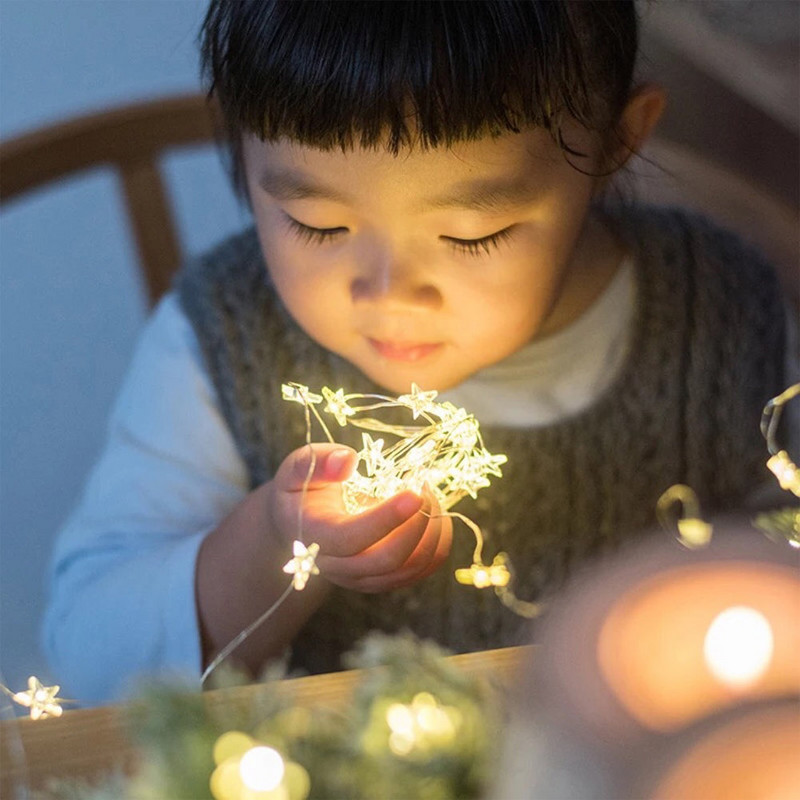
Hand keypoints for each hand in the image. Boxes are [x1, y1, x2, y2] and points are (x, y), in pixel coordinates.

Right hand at [268, 443, 452, 591]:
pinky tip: (434, 513)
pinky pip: (423, 569)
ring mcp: (364, 578)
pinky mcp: (385, 579)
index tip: (414, 493)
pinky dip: (438, 542)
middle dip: (417, 524)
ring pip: (410, 568)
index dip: (386, 518)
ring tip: (428, 494)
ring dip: (431, 530)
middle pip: (387, 561)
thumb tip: (348, 461)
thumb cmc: (302, 490)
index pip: (351, 538)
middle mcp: (339, 566)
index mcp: (316, 537)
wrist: (302, 526)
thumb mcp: (297, 467)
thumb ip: (318, 461)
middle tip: (423, 488)